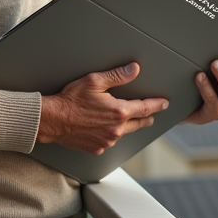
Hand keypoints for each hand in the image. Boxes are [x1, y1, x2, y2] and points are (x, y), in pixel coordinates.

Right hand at [37, 62, 168, 154]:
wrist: (52, 120)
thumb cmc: (70, 100)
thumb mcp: (94, 81)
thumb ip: (117, 76)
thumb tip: (135, 69)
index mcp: (119, 112)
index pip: (145, 108)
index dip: (157, 105)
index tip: (164, 103)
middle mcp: (116, 130)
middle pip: (139, 123)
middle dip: (146, 117)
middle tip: (151, 114)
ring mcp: (107, 141)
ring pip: (124, 133)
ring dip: (128, 126)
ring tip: (127, 120)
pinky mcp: (97, 148)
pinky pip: (109, 141)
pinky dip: (111, 134)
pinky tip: (106, 129)